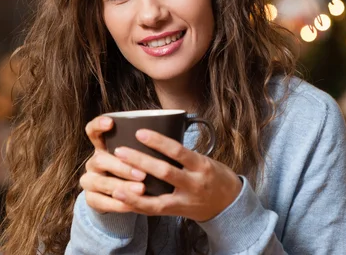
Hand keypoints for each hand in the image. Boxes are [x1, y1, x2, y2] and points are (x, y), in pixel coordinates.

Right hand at [79, 116, 147, 213]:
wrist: (121, 196)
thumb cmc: (135, 169)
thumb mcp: (137, 156)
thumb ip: (144, 147)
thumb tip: (168, 132)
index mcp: (103, 146)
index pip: (92, 130)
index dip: (98, 125)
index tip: (111, 123)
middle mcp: (94, 162)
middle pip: (100, 159)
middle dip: (122, 167)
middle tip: (143, 174)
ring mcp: (89, 180)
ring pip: (100, 182)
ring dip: (122, 186)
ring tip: (141, 189)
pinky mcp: (91, 199)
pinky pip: (100, 202)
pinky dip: (117, 205)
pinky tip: (131, 206)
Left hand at [110, 129, 242, 221]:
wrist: (229, 203)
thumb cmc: (214, 176)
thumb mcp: (204, 160)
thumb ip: (183, 155)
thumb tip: (157, 140)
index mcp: (201, 165)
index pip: (177, 151)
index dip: (158, 141)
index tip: (140, 132)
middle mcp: (194, 183)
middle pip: (164, 172)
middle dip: (140, 161)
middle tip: (120, 151)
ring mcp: (186, 200)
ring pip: (157, 197)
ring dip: (134, 189)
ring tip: (115, 180)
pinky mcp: (178, 212)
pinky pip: (155, 210)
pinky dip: (138, 204)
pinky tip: (122, 197)